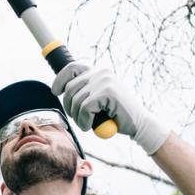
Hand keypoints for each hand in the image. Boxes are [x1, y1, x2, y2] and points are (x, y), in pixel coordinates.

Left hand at [51, 62, 169, 154]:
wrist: (139, 123)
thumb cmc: (116, 113)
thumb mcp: (98, 97)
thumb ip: (85, 90)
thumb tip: (62, 89)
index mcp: (98, 71)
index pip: (71, 68)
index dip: (60, 80)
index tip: (56, 92)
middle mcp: (101, 72)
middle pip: (70, 88)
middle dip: (69, 107)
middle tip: (78, 118)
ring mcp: (104, 81)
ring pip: (76, 100)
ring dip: (78, 117)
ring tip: (86, 124)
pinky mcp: (107, 93)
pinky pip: (84, 108)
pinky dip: (84, 121)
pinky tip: (90, 126)